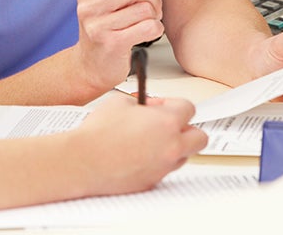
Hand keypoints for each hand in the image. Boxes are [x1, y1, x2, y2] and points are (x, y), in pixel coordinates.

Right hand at [71, 0, 167, 90]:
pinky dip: (156, 28)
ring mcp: (98, 26)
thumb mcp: (105, 2)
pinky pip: (149, 27)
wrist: (91, 66)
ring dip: (155, 15)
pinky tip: (147, 33)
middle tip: (153, 7)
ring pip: (146, 9)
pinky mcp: (112, 44)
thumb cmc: (105, 29)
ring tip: (147, 22)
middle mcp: (88, 7)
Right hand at [73, 94, 206, 194]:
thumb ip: (141, 101)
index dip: (173, 104)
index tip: (159, 105)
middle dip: (185, 128)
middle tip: (167, 124)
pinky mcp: (153, 182)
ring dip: (173, 145)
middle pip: (199, 137)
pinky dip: (159, 161)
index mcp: (167, 122)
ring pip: (184, 155)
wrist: (83, 161)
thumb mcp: (120, 101)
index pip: (188, 108)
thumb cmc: (98, 133)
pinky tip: (139, 154)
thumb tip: (145, 106)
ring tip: (150, 139)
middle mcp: (171, 146)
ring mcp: (164, 167)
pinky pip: (165, 169)